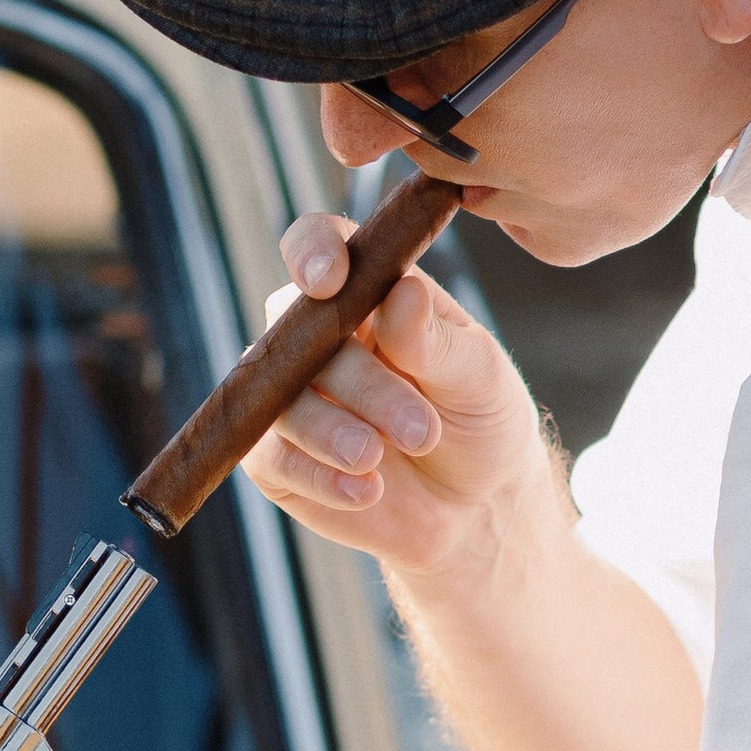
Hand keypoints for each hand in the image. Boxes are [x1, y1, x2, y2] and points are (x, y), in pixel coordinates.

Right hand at [244, 214, 552, 582]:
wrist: (476, 505)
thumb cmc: (479, 420)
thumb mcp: (478, 376)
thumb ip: (435, 339)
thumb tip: (402, 291)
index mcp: (367, 293)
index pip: (321, 245)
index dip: (312, 251)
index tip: (328, 283)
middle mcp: (317, 337)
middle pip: (301, 336)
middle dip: (359, 384)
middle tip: (421, 431)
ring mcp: (288, 396)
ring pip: (280, 400)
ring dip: (332, 432)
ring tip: (379, 460)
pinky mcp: (276, 459)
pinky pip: (271, 457)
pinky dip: (318, 476)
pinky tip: (367, 490)